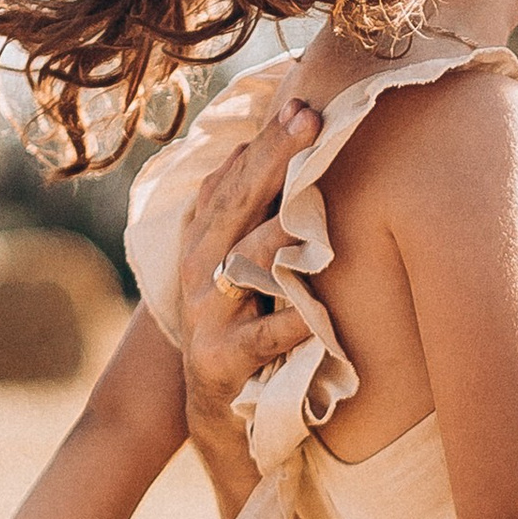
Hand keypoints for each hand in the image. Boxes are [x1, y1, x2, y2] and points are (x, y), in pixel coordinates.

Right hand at [174, 89, 324, 444]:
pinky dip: (292, 323)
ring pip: (246, 262)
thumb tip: (277, 137)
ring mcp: (208, 316)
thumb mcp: (239, 265)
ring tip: (314, 211)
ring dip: (281, 236)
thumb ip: (252, 211)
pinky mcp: (222, 362)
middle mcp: (199, 269)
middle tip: (309, 122)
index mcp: (205, 238)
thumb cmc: (244, 324)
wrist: (220, 413)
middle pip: (236, 204)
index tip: (303, 105)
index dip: (265, 142)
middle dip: (272, 160)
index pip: (232, 179)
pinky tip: (318, 312)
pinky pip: (264, 336)